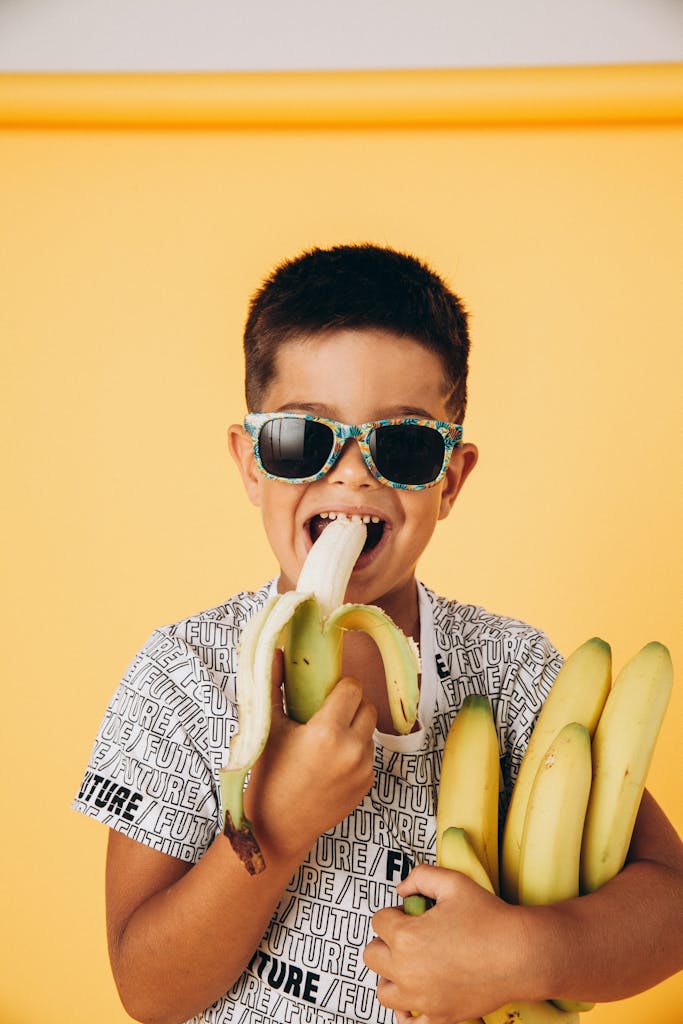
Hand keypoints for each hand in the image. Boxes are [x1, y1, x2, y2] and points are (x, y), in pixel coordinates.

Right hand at [244, 653, 376, 859]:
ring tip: (328, 740)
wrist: (278, 827)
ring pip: (369, 731)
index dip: (342, 686)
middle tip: (330, 712)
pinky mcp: (367, 785)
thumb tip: (276, 652)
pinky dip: (356, 753)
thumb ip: (274, 687)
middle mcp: (351, 749)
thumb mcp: (269, 729)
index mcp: (327, 732)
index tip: (328, 692)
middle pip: (368, 706)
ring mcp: (363, 769)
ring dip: (355, 729)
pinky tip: (331, 762)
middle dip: (352, 704)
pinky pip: (369, 756)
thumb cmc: (269, 775)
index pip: (353, 688)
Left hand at [363, 864, 527, 1023]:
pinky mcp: (438, 1016)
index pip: (378, 921)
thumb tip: (402, 889)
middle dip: (386, 941)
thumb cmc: (490, 919)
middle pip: (373, 955)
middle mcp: (407, 971)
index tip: (409, 913)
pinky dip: (407, 1011)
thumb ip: (420, 876)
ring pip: (383, 991)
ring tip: (410, 963)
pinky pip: (408, 1023)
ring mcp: (422, 999)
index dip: (394, 912)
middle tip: (408, 935)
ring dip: (390, 975)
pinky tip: (416, 995)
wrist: (521, 954)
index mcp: (406, 936)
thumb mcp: (453, 882)